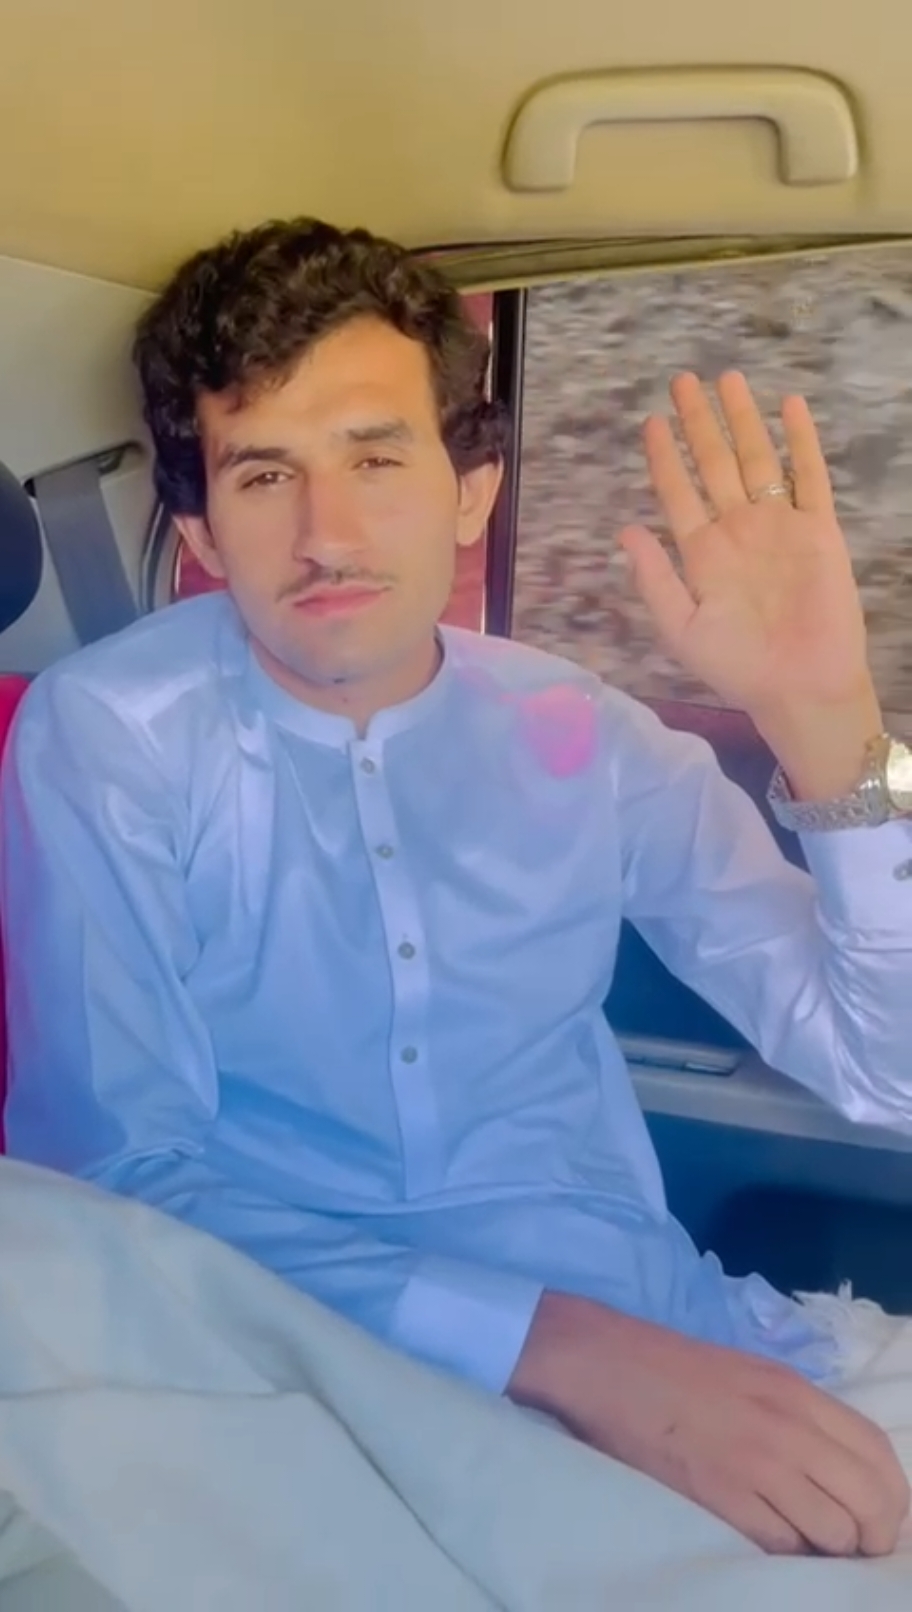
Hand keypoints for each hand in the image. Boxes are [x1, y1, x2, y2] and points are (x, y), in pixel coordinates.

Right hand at [508, 1291, 909, 1555]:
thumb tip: (839, 1468)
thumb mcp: (754, 1374)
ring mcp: (756, 1465)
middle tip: (853, 1545)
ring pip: (833, 1532)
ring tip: (809, 1545)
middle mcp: (788, 1428)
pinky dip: (788, 1554)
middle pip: (870, 1501)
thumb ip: (800, 1414)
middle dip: (873, 1536)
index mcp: (797, 1392)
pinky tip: (771, 1541)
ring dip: (830, 1549)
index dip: (891, 1496)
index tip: (878, 1517)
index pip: (877, 1452)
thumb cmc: (677, 1369)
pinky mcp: (721, 1497)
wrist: (609, 1366)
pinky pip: (781, 1546)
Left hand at [619, 371, 870, 718]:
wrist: (799, 685)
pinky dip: (801, 441)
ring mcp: (778, 526)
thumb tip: (625, 530)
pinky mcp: (818, 530)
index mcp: (702, 552)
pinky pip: (810, 476)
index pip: (678, 491)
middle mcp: (738, 530)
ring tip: (729, 378)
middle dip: (698, 421)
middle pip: (715, 462)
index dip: (663, 456)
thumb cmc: (737, 665)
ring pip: (758, 458)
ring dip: (743, 419)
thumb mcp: (681, 626)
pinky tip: (790, 406)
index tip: (652, 421)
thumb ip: (654, 577)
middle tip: (683, 380)